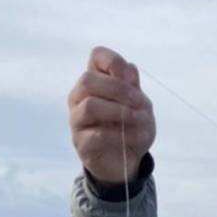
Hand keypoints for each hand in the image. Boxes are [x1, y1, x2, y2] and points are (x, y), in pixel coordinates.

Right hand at [68, 46, 155, 183]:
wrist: (127, 160)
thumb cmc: (132, 127)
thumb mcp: (140, 105)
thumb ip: (133, 87)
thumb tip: (130, 69)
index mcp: (96, 82)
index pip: (96, 56)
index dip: (114, 62)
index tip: (132, 80)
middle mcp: (80, 96)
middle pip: (88, 80)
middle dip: (119, 90)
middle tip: (140, 103)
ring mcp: (76, 119)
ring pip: (89, 106)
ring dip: (119, 112)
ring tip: (139, 120)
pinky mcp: (80, 142)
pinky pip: (95, 134)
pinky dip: (119, 135)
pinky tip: (133, 139)